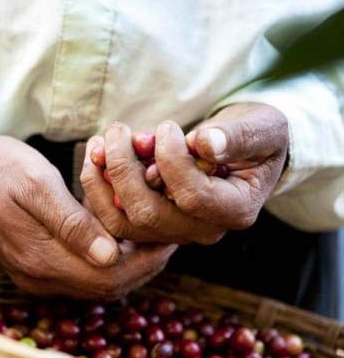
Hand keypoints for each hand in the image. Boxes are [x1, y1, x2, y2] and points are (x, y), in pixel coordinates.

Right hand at [0, 136, 176, 299]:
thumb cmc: (0, 167)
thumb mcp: (38, 185)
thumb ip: (73, 224)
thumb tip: (111, 256)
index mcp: (40, 257)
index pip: (108, 277)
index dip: (146, 263)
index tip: (170, 240)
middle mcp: (38, 276)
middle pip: (106, 286)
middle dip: (143, 267)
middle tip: (167, 239)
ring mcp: (34, 275)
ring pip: (95, 284)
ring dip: (127, 266)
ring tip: (150, 238)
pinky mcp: (33, 267)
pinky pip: (80, 275)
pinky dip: (106, 263)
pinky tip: (119, 240)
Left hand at [80, 102, 288, 243]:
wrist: (241, 152)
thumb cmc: (255, 137)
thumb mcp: (262, 128)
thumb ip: (238, 137)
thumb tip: (203, 144)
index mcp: (235, 210)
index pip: (193, 196)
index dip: (171, 161)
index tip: (167, 126)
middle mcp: (202, 230)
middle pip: (149, 216)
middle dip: (125, 170)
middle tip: (118, 131)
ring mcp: (174, 231)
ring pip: (124, 222)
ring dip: (103, 182)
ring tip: (98, 143)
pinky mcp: (152, 223)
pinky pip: (115, 216)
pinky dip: (99, 187)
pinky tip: (95, 156)